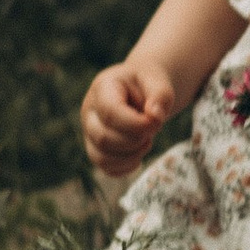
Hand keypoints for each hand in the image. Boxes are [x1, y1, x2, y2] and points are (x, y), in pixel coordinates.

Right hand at [82, 57, 174, 176]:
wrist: (143, 88)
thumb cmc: (149, 83)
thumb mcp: (158, 81)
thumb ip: (160, 96)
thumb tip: (155, 117)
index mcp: (102, 88)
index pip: (110, 113)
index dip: (136, 124)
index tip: (156, 122)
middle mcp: (89, 111)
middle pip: (103, 138)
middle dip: (135, 140)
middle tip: (153, 130)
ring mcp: (90, 132)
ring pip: (101, 158)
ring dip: (131, 156)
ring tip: (147, 140)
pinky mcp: (96, 148)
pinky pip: (106, 168)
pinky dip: (126, 167)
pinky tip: (140, 153)